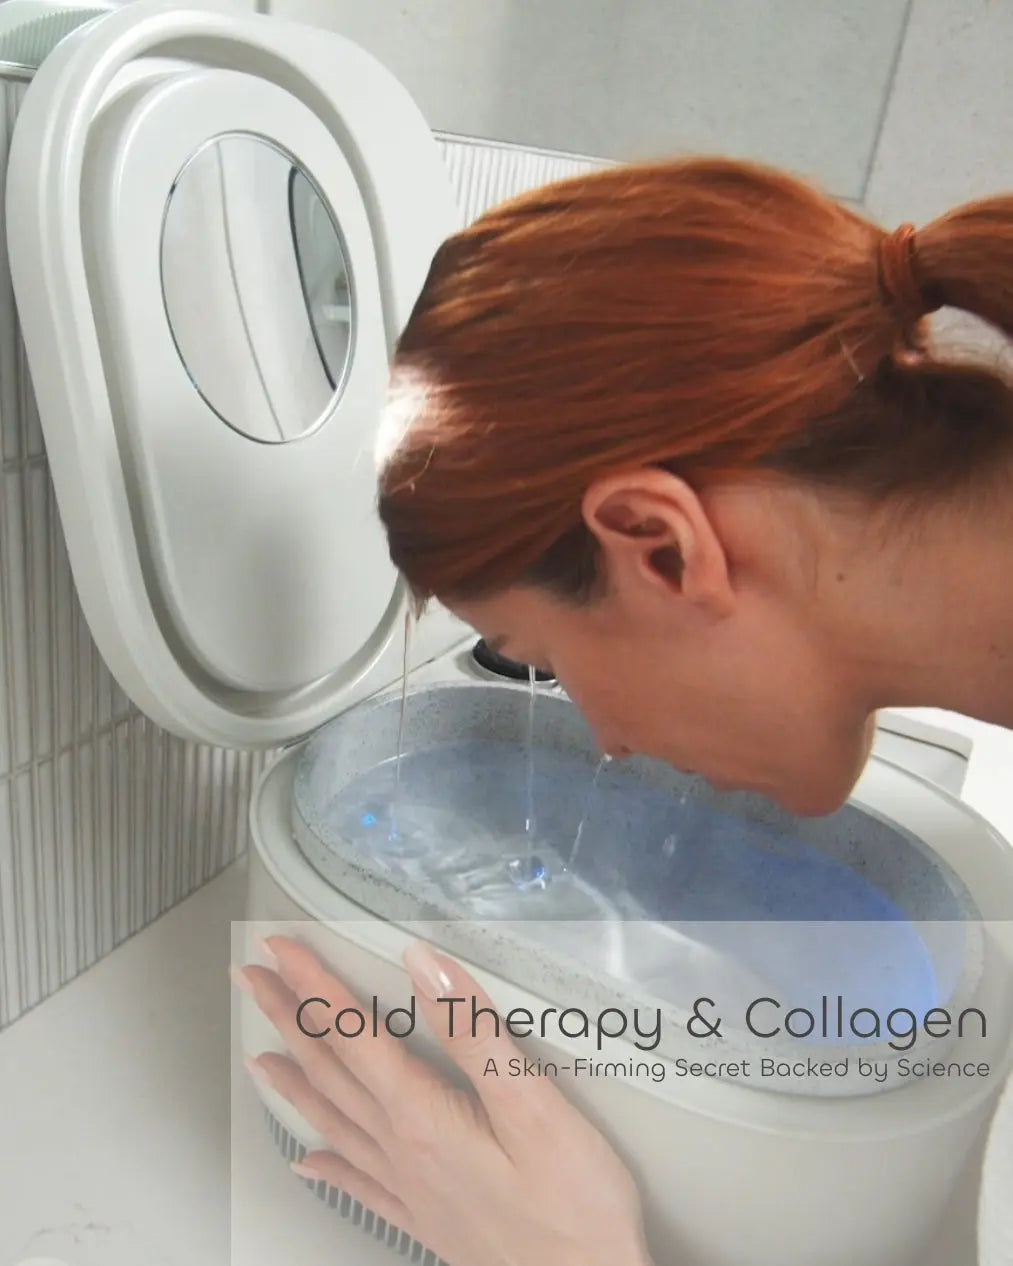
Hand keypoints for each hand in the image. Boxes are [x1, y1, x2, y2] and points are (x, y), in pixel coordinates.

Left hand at [233, 936, 653, 1265]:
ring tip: (261, 1055)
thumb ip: (474, 1032)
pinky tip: (308, 1161)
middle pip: (331, 1070)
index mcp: (423, 1115)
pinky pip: (358, 1183)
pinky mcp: (427, 1217)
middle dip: (289, 1017)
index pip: (353, 1033)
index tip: (281, 948)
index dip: (314, 985)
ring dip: (295, 1079)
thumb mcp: (533, 1106)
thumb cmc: (572, 1208)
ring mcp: (410, 1187)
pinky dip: (327, 1164)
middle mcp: (403, 1150)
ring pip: (335, 1120)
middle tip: (252, 978)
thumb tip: (425, 967)